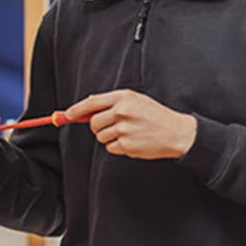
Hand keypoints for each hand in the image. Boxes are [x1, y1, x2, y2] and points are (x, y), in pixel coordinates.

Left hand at [66, 90, 197, 159]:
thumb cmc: (157, 116)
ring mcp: (124, 129)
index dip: (77, 110)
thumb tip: (86, 110)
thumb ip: (113, 103)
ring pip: (101, 137)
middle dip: (99, 127)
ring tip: (128, 133)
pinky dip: (118, 147)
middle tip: (113, 127)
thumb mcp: (137, 101)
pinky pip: (110, 148)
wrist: (177, 132)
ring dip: (110, 137)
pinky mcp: (127, 145)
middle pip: (94, 123)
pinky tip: (133, 141)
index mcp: (124, 98)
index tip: (68, 115)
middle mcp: (122, 112)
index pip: (92, 103)